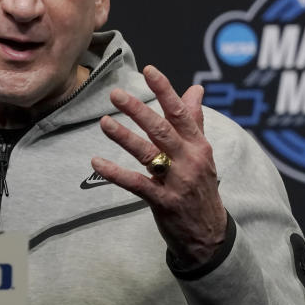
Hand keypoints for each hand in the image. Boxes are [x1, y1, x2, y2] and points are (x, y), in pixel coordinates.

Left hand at [91, 65, 226, 266]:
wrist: (209, 234)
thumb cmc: (201, 186)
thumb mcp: (203, 152)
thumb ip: (195, 120)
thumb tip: (196, 89)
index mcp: (198, 145)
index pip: (180, 112)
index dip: (165, 90)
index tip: (149, 70)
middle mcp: (189, 160)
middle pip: (161, 130)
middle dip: (138, 110)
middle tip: (115, 94)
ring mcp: (176, 182)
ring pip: (147, 154)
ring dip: (123, 137)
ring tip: (103, 122)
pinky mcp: (163, 202)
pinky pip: (136, 184)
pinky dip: (114, 173)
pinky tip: (96, 162)